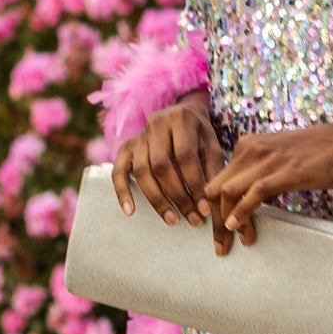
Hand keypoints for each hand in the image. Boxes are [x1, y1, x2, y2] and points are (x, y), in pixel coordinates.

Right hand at [112, 97, 221, 230]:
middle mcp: (156, 124)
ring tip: (172, 220)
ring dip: (157, 199)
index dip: (194, 184)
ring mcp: (138, 136)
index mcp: (181, 119)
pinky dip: (123, 192)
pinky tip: (130, 211)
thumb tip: (213, 205)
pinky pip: (119, 171)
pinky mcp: (126, 148)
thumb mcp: (213, 146)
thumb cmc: (200, 135)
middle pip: (161, 165)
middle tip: (192, 218)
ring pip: (141, 171)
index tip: (204, 208)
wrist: (183, 113)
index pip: (185, 156)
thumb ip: (213, 171)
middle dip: (178, 196)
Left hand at [201, 120, 332, 256]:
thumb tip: (251, 200)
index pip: (218, 179)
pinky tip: (237, 227)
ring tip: (229, 242)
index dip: (214, 207)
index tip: (219, 229)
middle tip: (219, 243)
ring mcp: (267, 160)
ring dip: (225, 222)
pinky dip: (241, 213)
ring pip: (228, 192)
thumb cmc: (319, 152)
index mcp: (247, 144)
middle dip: (213, 219)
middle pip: (215, 188)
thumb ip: (261, 172)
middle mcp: (251, 149)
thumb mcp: (280, 156)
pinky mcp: (283, 172)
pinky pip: (253, 194)